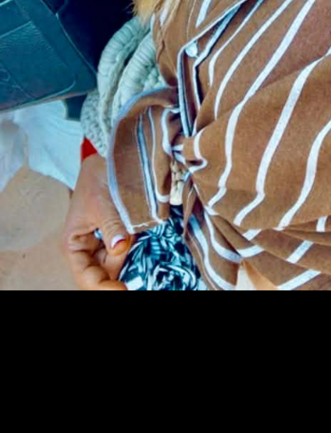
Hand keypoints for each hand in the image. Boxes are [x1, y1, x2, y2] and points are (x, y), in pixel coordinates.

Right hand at [61, 154, 134, 290]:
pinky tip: (138, 232)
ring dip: (131, 252)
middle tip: (133, 244)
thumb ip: (112, 226)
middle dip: (122, 266)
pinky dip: (135, 245)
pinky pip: (128, 249)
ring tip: (132, 226)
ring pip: (120, 262)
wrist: (109, 159)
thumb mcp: (102, 202)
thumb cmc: (97, 179)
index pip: (87, 278)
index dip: (104, 288)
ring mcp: (104, 244)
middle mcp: (87, 250)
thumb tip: (120, 247)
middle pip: (106, 274)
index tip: (124, 291)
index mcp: (74, 246)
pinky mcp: (118, 236)